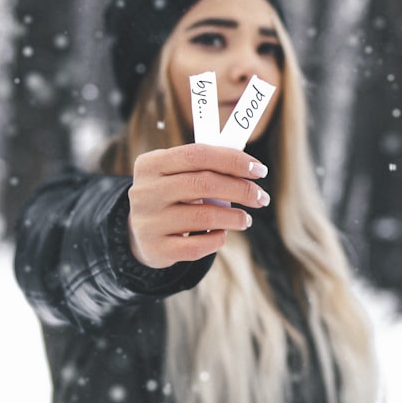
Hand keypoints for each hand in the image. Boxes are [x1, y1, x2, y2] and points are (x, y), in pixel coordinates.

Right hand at [127, 144, 270, 267]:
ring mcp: (148, 221)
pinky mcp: (155, 248)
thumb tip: (249, 166)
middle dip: (241, 189)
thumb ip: (207, 166)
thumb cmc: (171, 196)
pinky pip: (197, 246)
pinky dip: (217, 239)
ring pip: (204, 216)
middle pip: (204, 184)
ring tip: (245, 219)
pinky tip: (222, 234)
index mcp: (151, 163)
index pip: (198, 154)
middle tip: (261, 197)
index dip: (233, 160)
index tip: (259, 169)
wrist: (140, 232)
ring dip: (234, 217)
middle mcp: (145, 191)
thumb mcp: (178, 174)